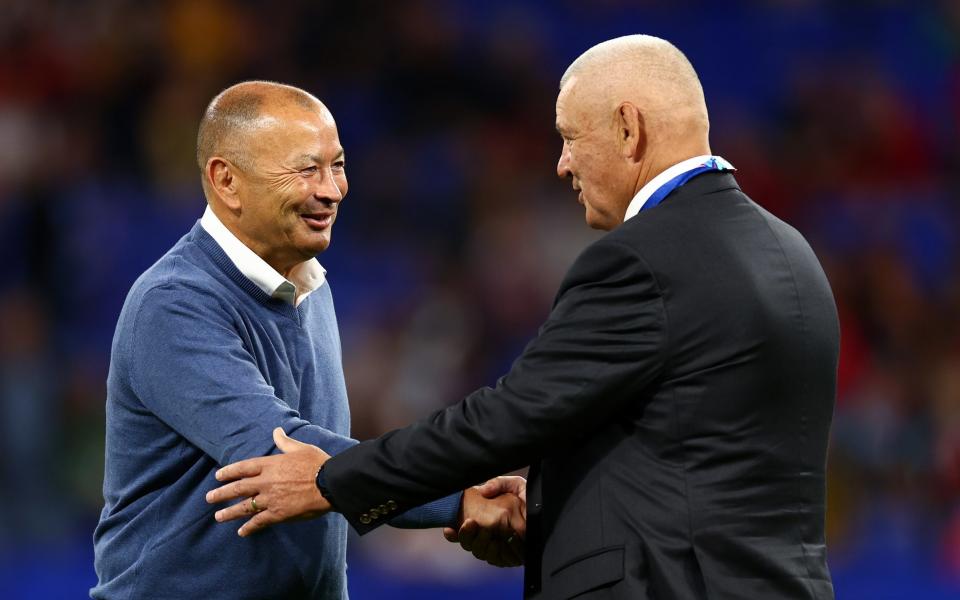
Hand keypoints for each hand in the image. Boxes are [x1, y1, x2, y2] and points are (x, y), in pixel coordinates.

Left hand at [205, 427, 331, 536]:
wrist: (329, 483)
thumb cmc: (317, 463)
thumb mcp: (301, 448)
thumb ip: (285, 442)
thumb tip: (277, 431)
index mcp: (270, 464)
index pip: (243, 468)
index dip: (229, 472)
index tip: (218, 476)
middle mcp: (266, 481)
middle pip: (238, 488)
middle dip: (221, 493)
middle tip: (209, 498)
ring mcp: (270, 499)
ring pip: (244, 506)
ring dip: (229, 512)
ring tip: (218, 517)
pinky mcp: (278, 514)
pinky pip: (259, 521)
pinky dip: (249, 527)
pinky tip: (241, 532)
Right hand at [443, 476, 526, 566]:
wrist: (549, 509)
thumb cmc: (531, 497)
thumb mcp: (514, 485)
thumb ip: (498, 483)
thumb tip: (482, 490)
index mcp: (486, 524)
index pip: (465, 533)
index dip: (455, 533)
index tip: (448, 528)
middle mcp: (491, 538)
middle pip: (471, 545)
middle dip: (466, 537)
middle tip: (468, 523)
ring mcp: (500, 548)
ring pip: (482, 553)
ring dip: (479, 544)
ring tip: (483, 531)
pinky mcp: (512, 557)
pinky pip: (499, 560)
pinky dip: (496, 553)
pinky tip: (496, 543)